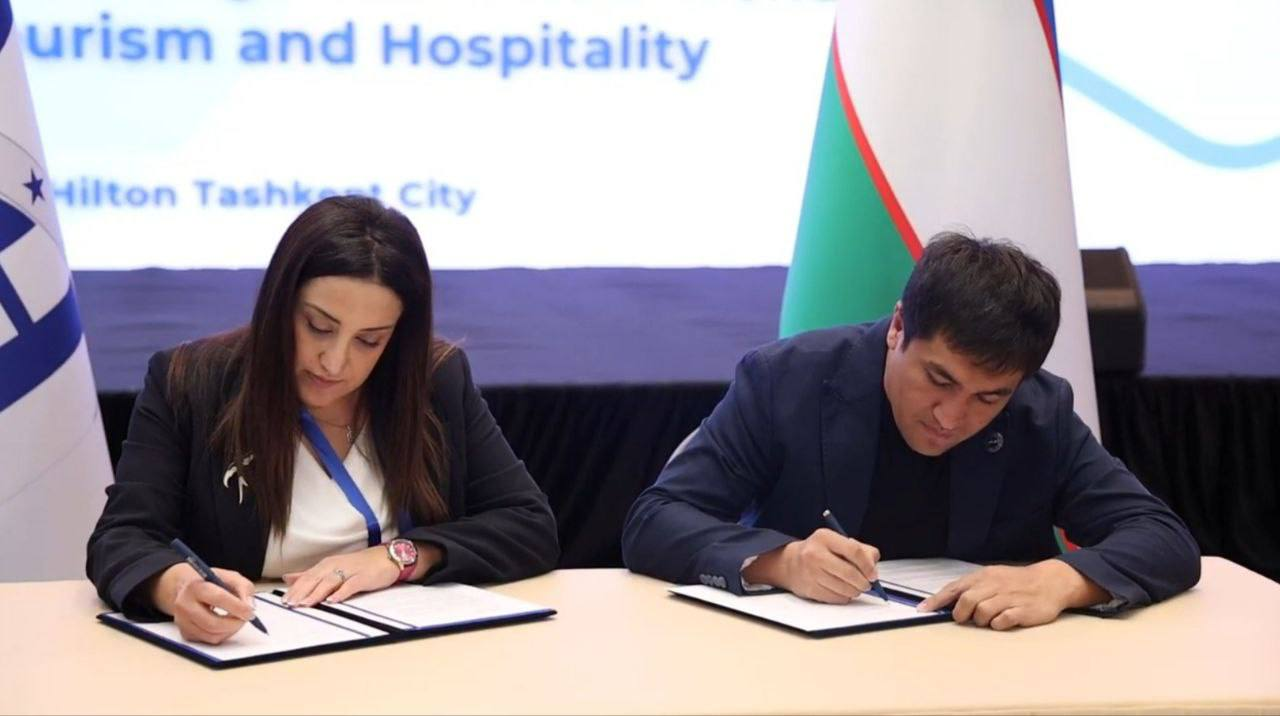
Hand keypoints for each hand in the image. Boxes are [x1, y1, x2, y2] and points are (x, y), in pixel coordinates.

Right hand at [151, 562, 256, 644]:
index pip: (218, 598)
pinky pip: (209, 640)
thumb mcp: (230, 577)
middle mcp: (185, 605)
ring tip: (237, 619)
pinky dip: (223, 634)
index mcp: (195, 586)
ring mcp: (183, 621)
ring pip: (212, 635)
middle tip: (246, 618)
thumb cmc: (211, 582)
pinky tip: (226, 624)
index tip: (250, 611)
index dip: (237, 607)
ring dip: (231, 630)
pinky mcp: (186, 633)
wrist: (187, 588)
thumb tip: (249, 606)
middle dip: (235, 623)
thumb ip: (244, 587)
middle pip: (213, 623)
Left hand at [282, 546, 401, 606]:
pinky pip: (350, 586)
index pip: (307, 576)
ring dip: (316, 593)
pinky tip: (333, 600)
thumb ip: (310, 574)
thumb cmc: (358, 565)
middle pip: (315, 578)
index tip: (285, 600)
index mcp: (327, 564)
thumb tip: (288, 578)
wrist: (385, 558)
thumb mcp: (332, 567)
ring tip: (306, 603)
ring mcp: (350, 571)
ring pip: (329, 582)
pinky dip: (341, 593)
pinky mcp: (363, 577)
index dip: (295, 588)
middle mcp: (336, 565)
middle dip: (301, 592)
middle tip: (291, 604)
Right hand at [743, 528, 880, 603]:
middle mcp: (815, 554)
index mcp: (824, 537)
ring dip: (855, 591)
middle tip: (867, 584)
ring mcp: (811, 572)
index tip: (873, 574)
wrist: (791, 563)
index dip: (867, 565)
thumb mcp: (837, 542)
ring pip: (844, 588)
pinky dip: (844, 597)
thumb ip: (860, 550)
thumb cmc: (820, 552)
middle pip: (850, 573)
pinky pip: (836, 598)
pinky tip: (842, 590)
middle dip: (863, 582)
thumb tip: (873, 566)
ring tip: (854, 587)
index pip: (854, 551)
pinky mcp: (810, 589)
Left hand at [917, 559, 1108, 630]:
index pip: (954, 588)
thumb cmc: (1016, 582)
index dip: (937, 601)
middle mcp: (994, 585)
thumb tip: (946, 603)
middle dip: (961, 613)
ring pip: (982, 612)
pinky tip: (1003, 621)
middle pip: (966, 601)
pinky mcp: (1022, 611)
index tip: (922, 611)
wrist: (1050, 582)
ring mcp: (1008, 598)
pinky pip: (1001, 621)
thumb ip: (971, 588)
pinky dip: (998, 624)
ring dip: (981, 620)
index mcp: (983, 576)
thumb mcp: (992, 577)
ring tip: (989, 619)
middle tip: (966, 618)